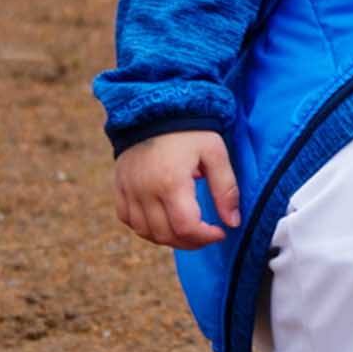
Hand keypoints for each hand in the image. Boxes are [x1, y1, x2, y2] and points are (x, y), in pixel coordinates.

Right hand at [113, 130, 240, 249]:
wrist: (154, 109)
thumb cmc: (190, 131)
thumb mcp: (215, 154)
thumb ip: (226, 189)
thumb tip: (232, 222)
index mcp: (171, 183)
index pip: (186, 228)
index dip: (206, 238)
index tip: (220, 232)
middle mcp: (144, 191)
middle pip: (165, 235)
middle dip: (191, 242)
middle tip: (207, 234)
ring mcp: (128, 190)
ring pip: (145, 232)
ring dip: (169, 238)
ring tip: (188, 230)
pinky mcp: (120, 187)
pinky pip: (127, 220)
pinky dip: (146, 228)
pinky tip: (163, 221)